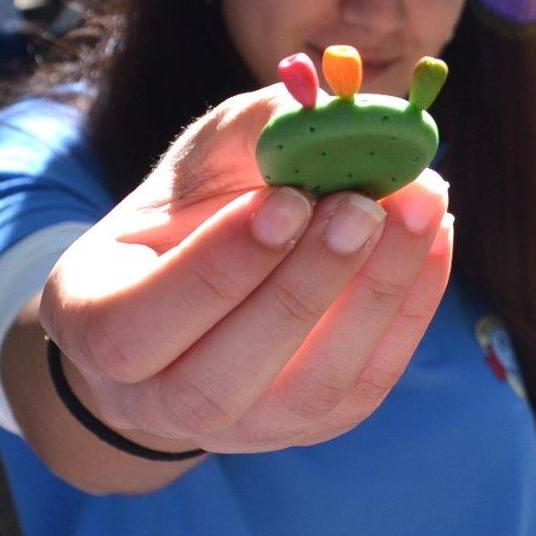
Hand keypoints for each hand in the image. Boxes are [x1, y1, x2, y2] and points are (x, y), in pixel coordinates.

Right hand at [39, 84, 452, 453]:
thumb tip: (332, 108)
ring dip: (374, 297)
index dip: (221, 266)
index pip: (140, 323)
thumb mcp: (201, 158)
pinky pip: (367, 385)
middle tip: (364, 204)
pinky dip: (411, 310)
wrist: (204, 288)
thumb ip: (255, 130)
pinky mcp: (310, 425)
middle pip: (223, 375)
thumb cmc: (192, 211)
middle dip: (305, 285)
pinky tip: (437, 234)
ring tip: (419, 208)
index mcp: (98, 326)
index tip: (289, 196)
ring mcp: (238, 426)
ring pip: (308, 390)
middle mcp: (156, 399)